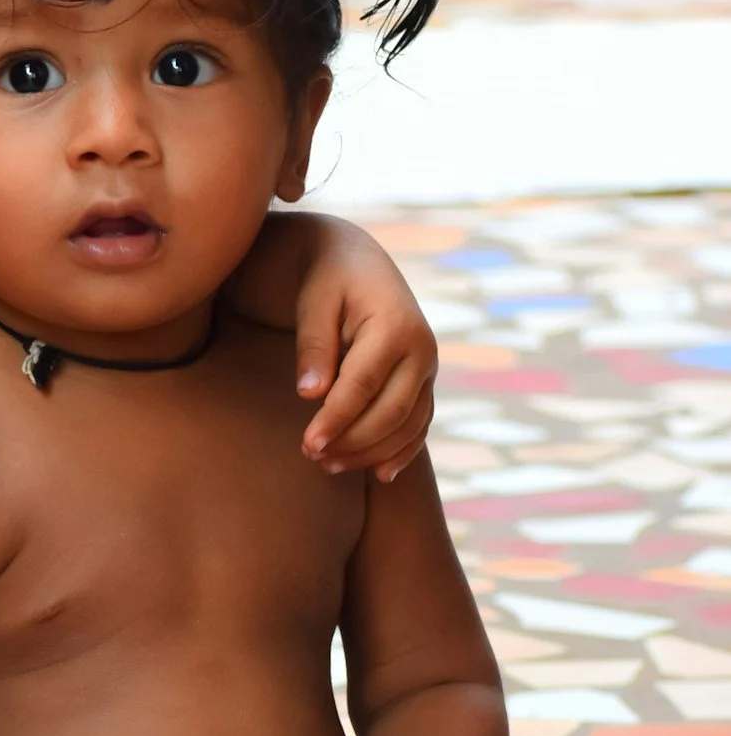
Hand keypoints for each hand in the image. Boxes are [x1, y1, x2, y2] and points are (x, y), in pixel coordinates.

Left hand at [293, 226, 436, 481]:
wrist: (357, 261)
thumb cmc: (327, 279)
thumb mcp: (314, 301)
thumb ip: (314, 345)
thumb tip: (310, 395)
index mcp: (396, 325)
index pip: (363, 385)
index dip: (336, 419)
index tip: (307, 445)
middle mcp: (422, 349)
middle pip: (391, 411)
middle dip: (353, 441)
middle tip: (313, 457)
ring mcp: (428, 368)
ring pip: (408, 424)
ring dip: (372, 453)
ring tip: (329, 466)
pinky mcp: (424, 382)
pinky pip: (419, 424)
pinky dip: (402, 451)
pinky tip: (378, 474)